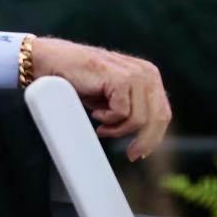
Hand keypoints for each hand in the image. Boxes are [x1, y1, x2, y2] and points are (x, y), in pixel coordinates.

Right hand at [31, 37, 171, 160]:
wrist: (53, 62)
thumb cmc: (80, 80)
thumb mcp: (112, 96)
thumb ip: (132, 107)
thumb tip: (147, 136)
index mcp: (148, 75)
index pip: (163, 112)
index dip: (154, 136)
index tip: (141, 153)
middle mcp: (146, 72)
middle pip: (158, 118)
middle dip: (144, 141)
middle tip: (131, 154)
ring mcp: (134, 73)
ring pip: (140, 120)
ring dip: (118, 129)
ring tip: (102, 126)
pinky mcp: (120, 78)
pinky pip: (122, 114)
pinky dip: (108, 120)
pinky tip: (96, 114)